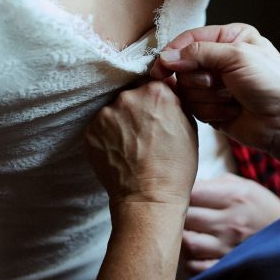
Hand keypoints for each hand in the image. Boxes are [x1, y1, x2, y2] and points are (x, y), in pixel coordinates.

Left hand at [85, 81, 197, 210]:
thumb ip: (176, 100)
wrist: (149, 199)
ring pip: (113, 110)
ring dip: (120, 121)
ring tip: (132, 145)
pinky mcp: (90, 131)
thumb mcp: (189, 127)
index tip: (155, 112)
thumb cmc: (175, 167)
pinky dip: (107, 136)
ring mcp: (106, 114)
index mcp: (156, 91)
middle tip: (144, 132)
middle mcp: (128, 97)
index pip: (152, 81)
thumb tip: (167, 83)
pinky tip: (120, 152)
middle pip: (131, 93)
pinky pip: (100, 127)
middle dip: (137, 108)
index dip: (154, 98)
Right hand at [150, 24, 279, 156]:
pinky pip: (194, 108)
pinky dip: (213, 111)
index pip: (189, 39)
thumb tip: (166, 57)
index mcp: (229, 39)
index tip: (162, 67)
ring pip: (187, 90)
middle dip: (201, 79)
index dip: (174, 53)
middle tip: (221, 84)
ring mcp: (215, 86)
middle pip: (184, 68)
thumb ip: (199, 52)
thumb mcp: (237, 56)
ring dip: (209, 97)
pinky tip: (233, 111)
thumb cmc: (272, 84)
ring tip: (233, 99)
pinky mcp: (212, 108)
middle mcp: (220, 60)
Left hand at [181, 174, 279, 274]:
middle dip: (179, 215)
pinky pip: (196, 266)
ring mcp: (229, 248)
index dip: (182, 193)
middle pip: (186, 217)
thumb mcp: (248, 187)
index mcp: (235, 197)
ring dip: (183, 238)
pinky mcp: (229, 267)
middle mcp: (231, 222)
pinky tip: (197, 252)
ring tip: (189, 233)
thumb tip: (187, 184)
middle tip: (180, 215)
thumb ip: (217, 183)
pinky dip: (191, 260)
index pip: (192, 192)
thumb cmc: (264, 210)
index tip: (182, 196)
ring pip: (188, 243)